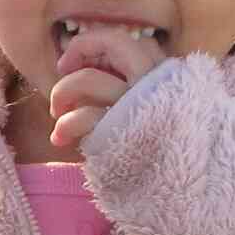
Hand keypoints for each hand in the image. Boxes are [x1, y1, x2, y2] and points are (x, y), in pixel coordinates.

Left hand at [48, 24, 165, 151]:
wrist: (177, 193)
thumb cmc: (160, 153)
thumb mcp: (159, 113)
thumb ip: (136, 87)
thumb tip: (93, 66)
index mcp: (168, 77)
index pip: (134, 41)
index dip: (103, 43)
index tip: (85, 60)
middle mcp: (156, 85)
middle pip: (115, 42)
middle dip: (81, 48)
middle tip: (64, 68)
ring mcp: (137, 108)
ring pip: (88, 79)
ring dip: (62, 91)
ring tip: (57, 112)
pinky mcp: (118, 133)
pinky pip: (81, 116)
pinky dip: (63, 125)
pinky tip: (60, 139)